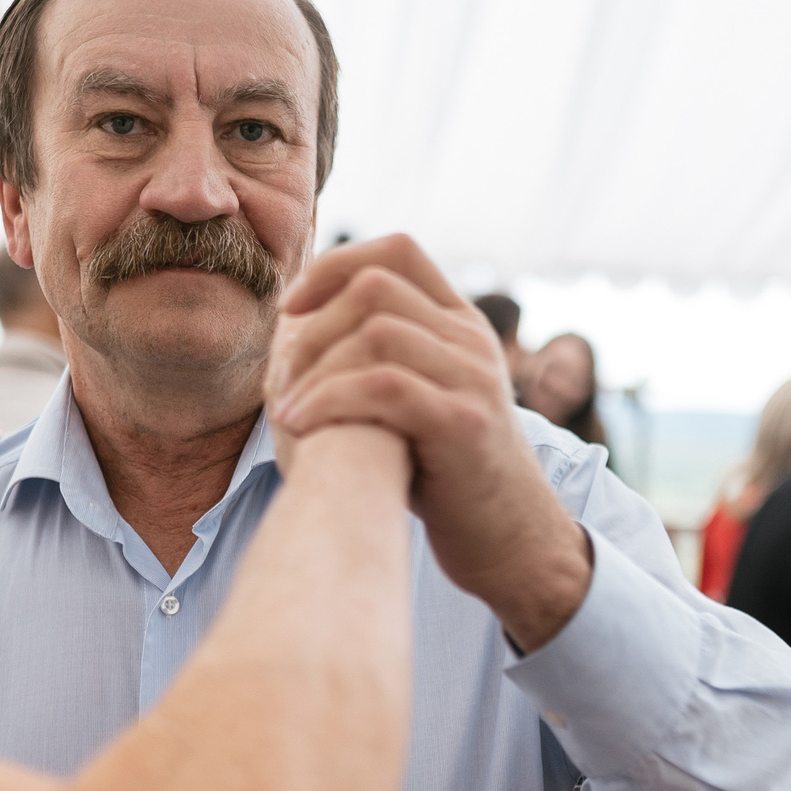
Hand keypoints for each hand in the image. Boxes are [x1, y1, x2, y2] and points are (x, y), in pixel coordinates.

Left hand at [270, 235, 592, 651]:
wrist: (511, 539)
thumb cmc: (447, 475)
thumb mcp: (421, 399)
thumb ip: (385, 358)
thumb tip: (305, 328)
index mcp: (461, 324)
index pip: (397, 250)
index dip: (335, 264)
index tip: (291, 308)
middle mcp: (472, 340)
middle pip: (376, 285)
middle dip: (313, 325)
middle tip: (279, 375)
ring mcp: (473, 378)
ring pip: (375, 332)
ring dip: (314, 367)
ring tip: (284, 408)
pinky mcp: (462, 423)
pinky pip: (383, 386)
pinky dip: (329, 400)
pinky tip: (298, 425)